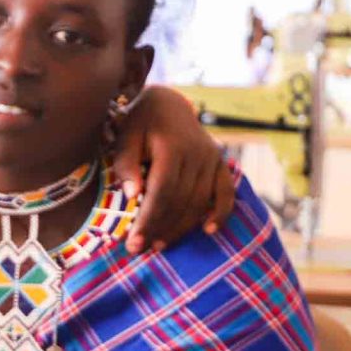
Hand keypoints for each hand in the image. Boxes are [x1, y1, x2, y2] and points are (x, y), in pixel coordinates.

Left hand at [111, 86, 235, 253]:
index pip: (161, 192)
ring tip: (160, 244)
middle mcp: (197, 153)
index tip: (133, 242)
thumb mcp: (125, 136)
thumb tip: (133, 195)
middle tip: (139, 248)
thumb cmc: (140, 122)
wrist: (168, 102)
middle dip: (160, 228)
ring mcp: (212, 158)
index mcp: (172, 146)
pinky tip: (208, 231)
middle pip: (180, 201)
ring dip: (181, 227)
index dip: (148, 220)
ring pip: (199, 202)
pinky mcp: (220, 163)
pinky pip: (225, 192)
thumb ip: (126, 164)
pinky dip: (220, 213)